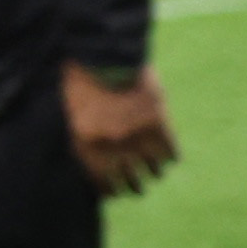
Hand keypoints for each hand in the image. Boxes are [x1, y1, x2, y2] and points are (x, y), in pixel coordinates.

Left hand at [62, 62, 180, 196]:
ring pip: (154, 173)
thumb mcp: (74, 116)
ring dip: (154, 172)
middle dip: (135, 186)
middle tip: (138, 186)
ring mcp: (137, 138)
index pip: (103, 185)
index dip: (111, 191)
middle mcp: (112, 148)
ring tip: (153, 171)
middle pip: (132, 184)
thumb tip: (102, 170)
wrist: (103, 55)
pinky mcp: (159, 126)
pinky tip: (166, 154)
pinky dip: (170, 155)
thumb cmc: (83, 83)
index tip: (116, 192)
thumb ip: (87, 143)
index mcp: (86, 147)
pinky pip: (171, 154)